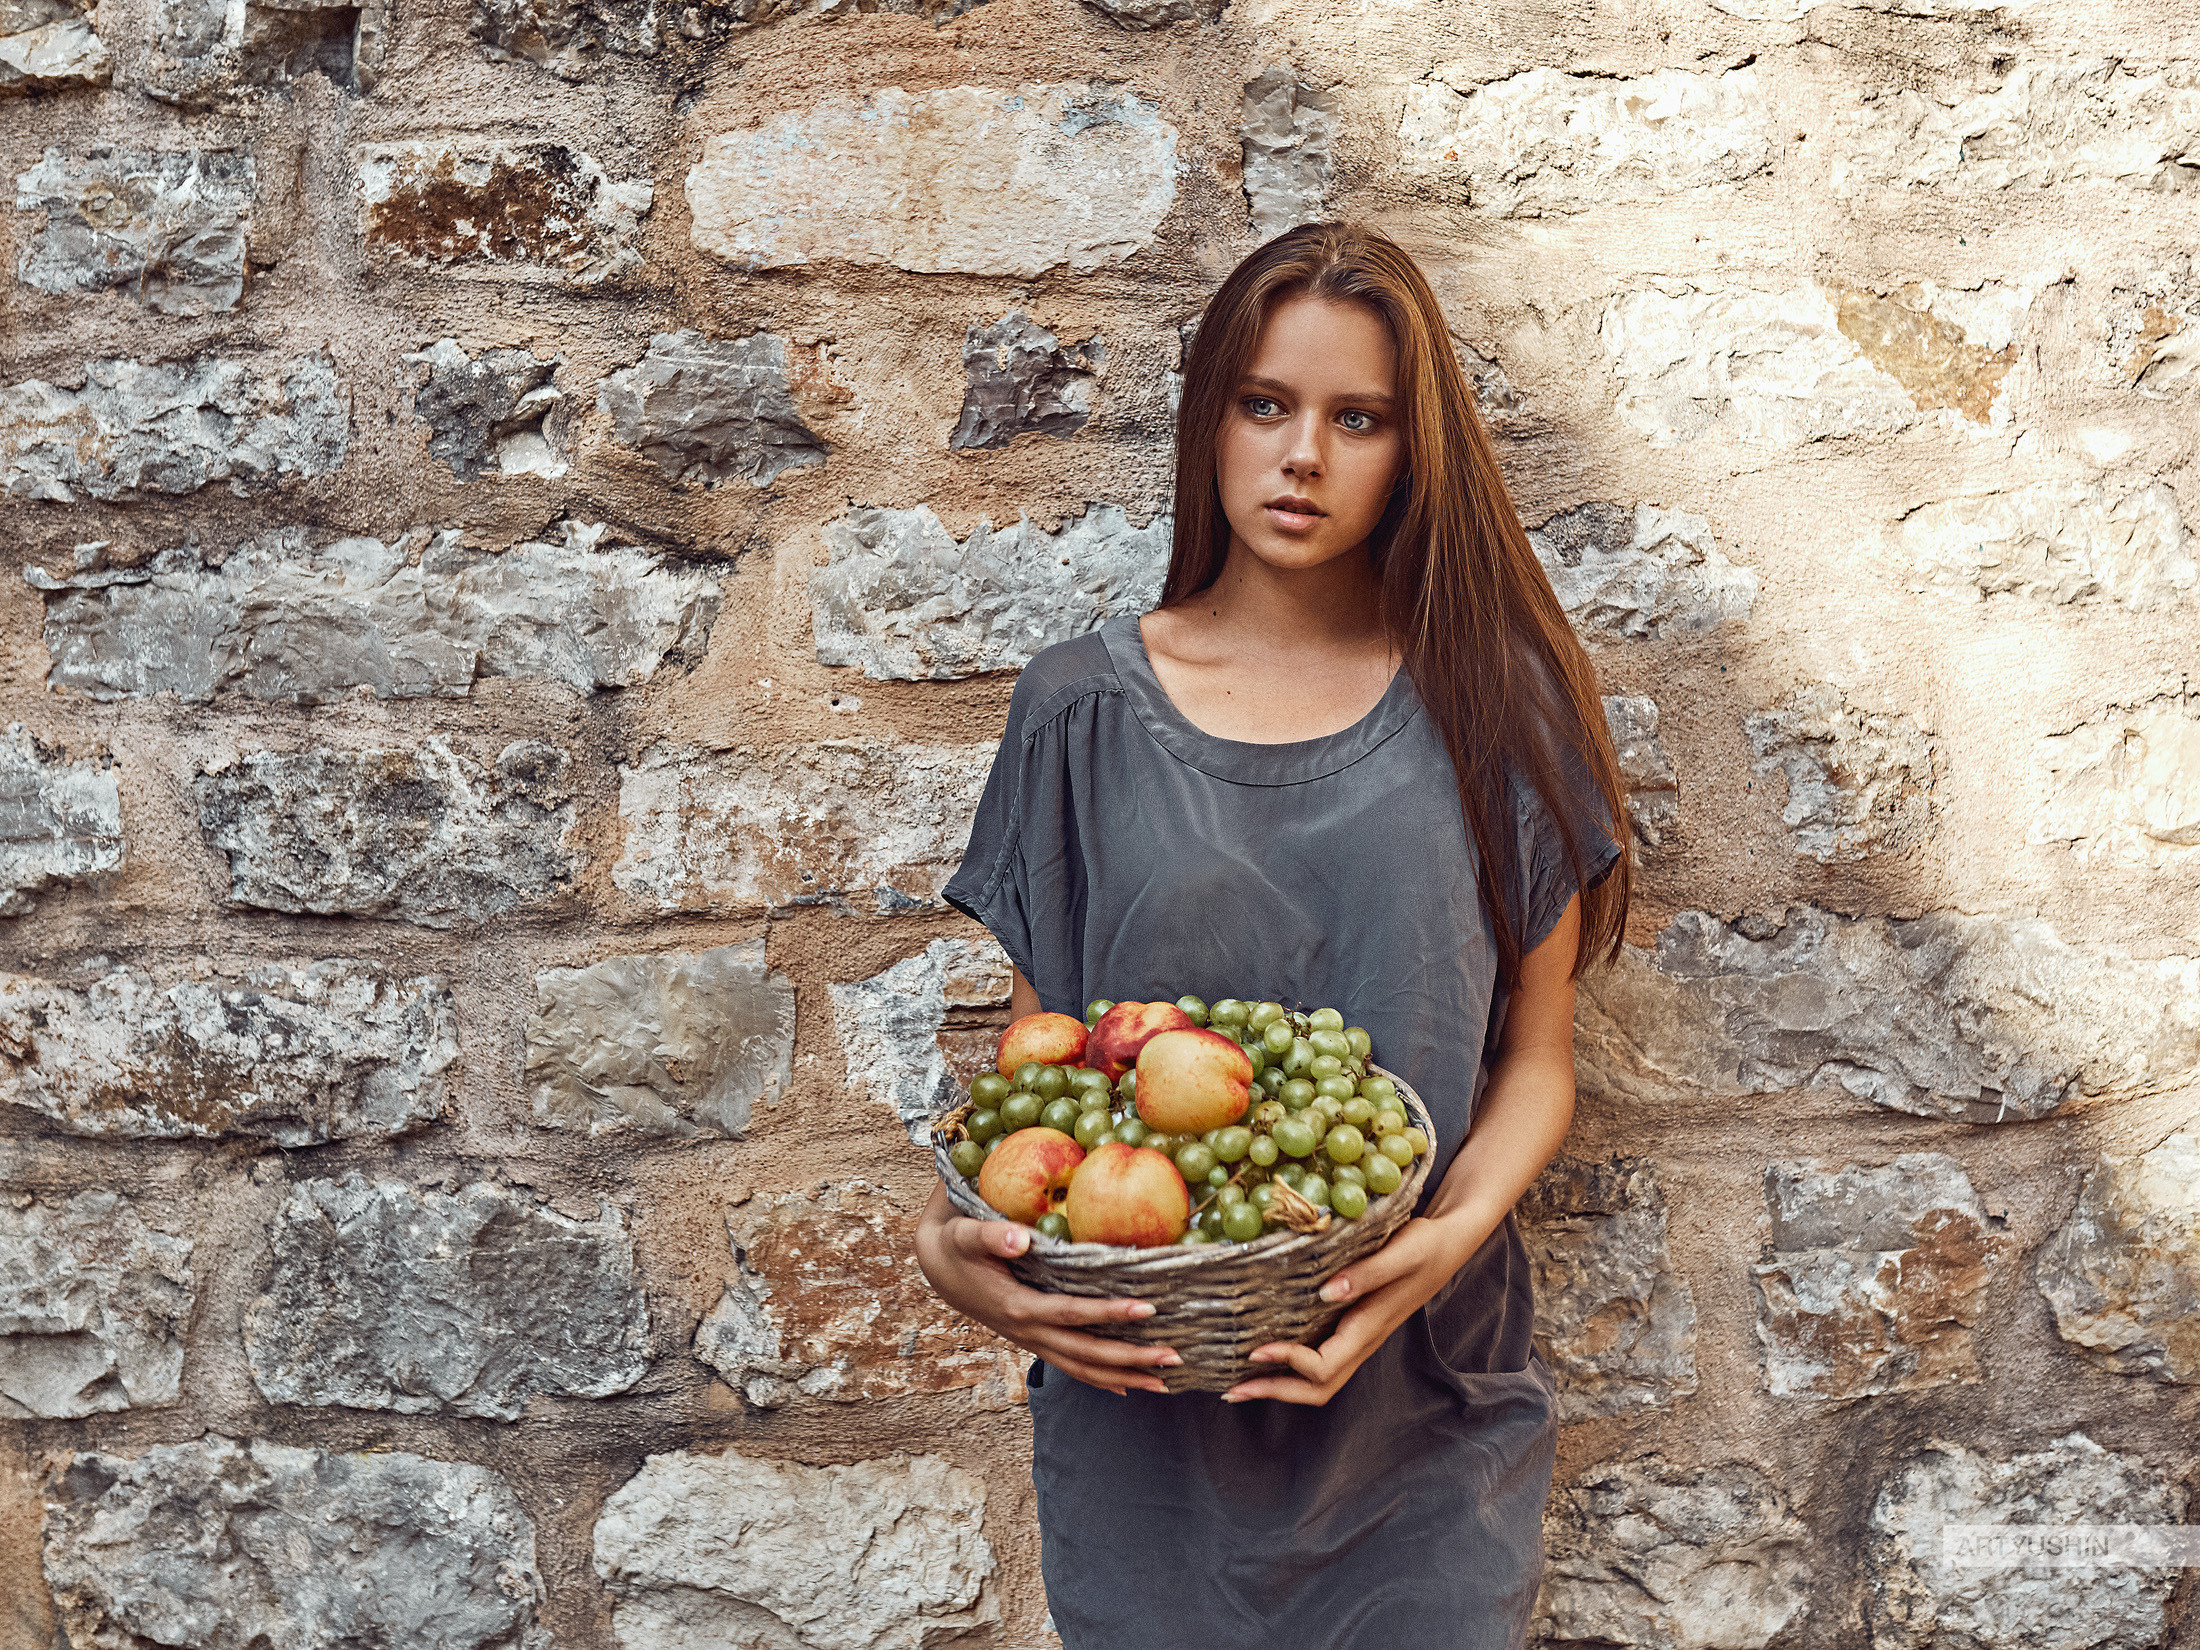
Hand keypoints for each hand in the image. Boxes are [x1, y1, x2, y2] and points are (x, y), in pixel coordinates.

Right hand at [913, 1181, 1181, 1394]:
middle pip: (1086, 1353)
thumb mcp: (966, 1233)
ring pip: (1082, 1368)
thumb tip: (1019, 1239)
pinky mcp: (1034, 1339)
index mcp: (1018, 1307)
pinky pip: (1071, 1365)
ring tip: (1163, 1382)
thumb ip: (991, 1235)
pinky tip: (1125, 1388)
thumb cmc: (957, 1245)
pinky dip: (1100, 1379)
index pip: (1072, 1314)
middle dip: (1131, 1359)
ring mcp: (1031, 1341)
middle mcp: (1028, 1332)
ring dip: (1123, 1376)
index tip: (1149, 1308)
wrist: (939, 1267)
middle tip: (1173, 1359)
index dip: (1110, 1313)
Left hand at [1221, 1212, 1482, 1405]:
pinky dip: (1290, 1366)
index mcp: (1370, 1327)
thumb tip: (1327, 1293)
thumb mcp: (1402, 1250)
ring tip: (1239, 1381)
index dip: (1289, 1362)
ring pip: (1319, 1380)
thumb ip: (1368, 1272)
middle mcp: (1363, 1340)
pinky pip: (1321, 1360)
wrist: (1449, 1243)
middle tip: (1231, 1389)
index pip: (1326, 1366)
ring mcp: (1359, 1337)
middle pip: (1318, 1388)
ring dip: (1279, 1385)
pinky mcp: (1354, 1326)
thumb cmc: (1426, 1244)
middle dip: (1275, 1391)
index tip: (1256, 1348)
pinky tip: (1266, 1352)